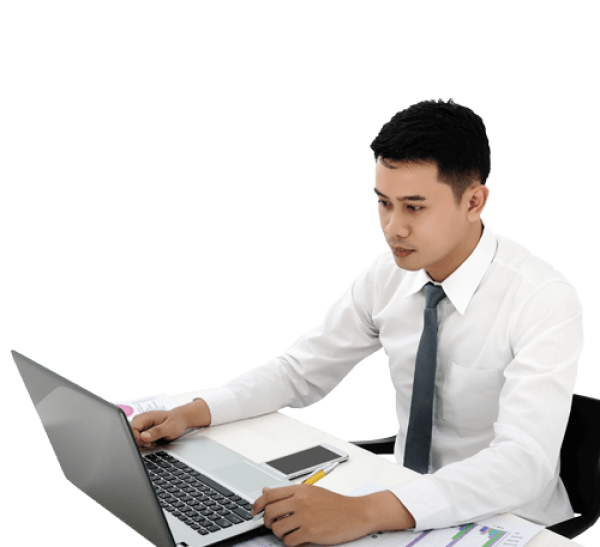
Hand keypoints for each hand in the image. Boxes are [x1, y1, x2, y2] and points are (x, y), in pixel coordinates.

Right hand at [130, 399, 210, 449]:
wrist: (179, 420)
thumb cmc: (176, 421)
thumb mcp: (170, 427)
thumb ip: (157, 432)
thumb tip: (144, 436)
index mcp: (146, 417)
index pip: (131, 429)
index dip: (137, 438)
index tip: (147, 442)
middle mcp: (141, 420)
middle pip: (131, 435)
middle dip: (141, 442)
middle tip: (152, 443)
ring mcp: (141, 425)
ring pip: (134, 439)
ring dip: (143, 444)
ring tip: (154, 442)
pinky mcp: (142, 430)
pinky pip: (138, 440)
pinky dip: (145, 444)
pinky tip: (153, 442)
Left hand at [251, 485, 373, 545]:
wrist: (357, 513)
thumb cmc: (335, 504)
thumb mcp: (311, 492)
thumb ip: (288, 492)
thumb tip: (266, 490)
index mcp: (300, 489)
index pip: (269, 495)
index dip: (257, 505)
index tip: (254, 512)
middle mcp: (301, 500)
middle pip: (270, 512)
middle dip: (268, 522)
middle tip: (274, 525)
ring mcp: (305, 516)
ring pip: (277, 529)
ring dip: (280, 534)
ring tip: (290, 532)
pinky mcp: (311, 532)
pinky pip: (289, 541)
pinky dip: (291, 543)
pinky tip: (299, 539)